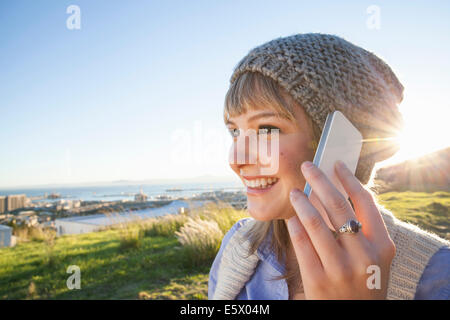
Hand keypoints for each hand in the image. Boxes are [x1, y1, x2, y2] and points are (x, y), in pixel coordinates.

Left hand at [286, 161, 395, 299]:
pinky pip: (302, 245)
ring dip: (302, 202)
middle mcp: (363, 256)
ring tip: (295, 191)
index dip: (349, 178)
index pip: (365, 202)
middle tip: (307, 166)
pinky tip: (291, 217)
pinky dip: (295, 226)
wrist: (356, 318)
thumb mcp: (374, 258)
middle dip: (321, 180)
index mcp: (381, 246)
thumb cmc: (363, 282)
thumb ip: (362, 230)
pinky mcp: (318, 281)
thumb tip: (334, 192)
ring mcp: (340, 269)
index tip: (335, 164)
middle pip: (338, 206)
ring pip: (316, 223)